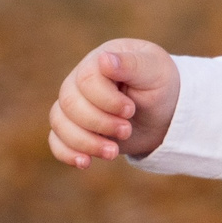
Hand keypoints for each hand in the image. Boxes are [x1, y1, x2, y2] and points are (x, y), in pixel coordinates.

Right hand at [47, 38, 179, 166]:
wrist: (165, 115)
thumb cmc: (162, 86)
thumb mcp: (155, 71)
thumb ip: (131, 64)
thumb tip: (104, 59)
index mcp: (101, 59)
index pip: (86, 79)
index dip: (106, 100)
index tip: (131, 110)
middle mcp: (81, 80)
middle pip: (69, 103)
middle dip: (98, 123)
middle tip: (126, 130)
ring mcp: (75, 104)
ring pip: (59, 122)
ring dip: (85, 142)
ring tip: (113, 152)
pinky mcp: (75, 128)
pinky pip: (56, 140)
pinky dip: (67, 153)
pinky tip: (85, 163)